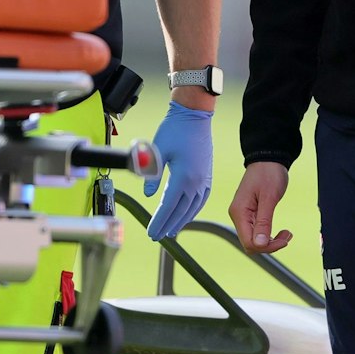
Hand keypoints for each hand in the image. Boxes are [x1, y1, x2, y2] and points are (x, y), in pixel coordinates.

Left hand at [143, 102, 213, 240]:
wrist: (195, 117)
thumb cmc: (174, 130)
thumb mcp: (157, 151)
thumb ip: (152, 175)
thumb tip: (147, 196)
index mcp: (183, 177)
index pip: (168, 206)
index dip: (159, 221)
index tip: (151, 232)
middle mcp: (195, 182)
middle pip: (180, 211)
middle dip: (168, 225)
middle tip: (157, 236)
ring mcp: (203, 180)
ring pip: (192, 208)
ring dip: (181, 221)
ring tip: (171, 231)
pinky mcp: (207, 177)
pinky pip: (200, 200)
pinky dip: (192, 211)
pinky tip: (187, 216)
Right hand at [230, 162, 292, 252]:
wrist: (268, 159)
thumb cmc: (269, 174)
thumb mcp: (269, 198)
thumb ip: (263, 222)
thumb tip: (259, 244)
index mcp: (239, 212)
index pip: (249, 242)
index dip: (267, 247)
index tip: (284, 240)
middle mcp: (238, 216)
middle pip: (250, 244)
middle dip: (270, 245)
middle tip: (287, 236)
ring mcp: (243, 216)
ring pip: (254, 240)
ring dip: (271, 241)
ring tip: (287, 234)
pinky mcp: (249, 215)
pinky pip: (257, 232)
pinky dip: (269, 235)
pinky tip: (280, 232)